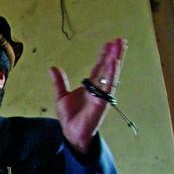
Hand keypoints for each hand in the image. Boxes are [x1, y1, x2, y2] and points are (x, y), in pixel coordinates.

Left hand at [50, 38, 126, 154]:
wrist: (71, 133)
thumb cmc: (70, 117)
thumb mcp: (61, 96)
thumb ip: (59, 82)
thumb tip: (52, 68)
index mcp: (90, 86)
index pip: (99, 67)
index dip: (104, 55)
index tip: (110, 43)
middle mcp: (98, 88)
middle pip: (108, 67)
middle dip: (115, 53)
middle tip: (121, 40)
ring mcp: (102, 94)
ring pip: (110, 74)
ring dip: (116, 59)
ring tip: (120, 46)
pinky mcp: (102, 102)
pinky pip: (108, 86)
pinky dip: (111, 74)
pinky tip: (114, 62)